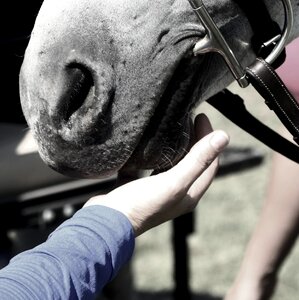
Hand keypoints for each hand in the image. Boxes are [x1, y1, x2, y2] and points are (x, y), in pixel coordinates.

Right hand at [84, 114, 228, 235]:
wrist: (106, 221)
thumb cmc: (140, 204)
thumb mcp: (173, 182)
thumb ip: (198, 160)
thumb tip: (223, 137)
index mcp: (189, 194)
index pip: (209, 163)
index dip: (209, 139)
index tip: (201, 117)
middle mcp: (177, 194)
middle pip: (192, 162)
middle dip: (194, 140)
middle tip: (188, 118)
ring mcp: (157, 191)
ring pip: (172, 163)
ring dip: (175, 146)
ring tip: (171, 126)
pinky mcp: (139, 187)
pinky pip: (149, 166)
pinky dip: (152, 154)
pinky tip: (146, 143)